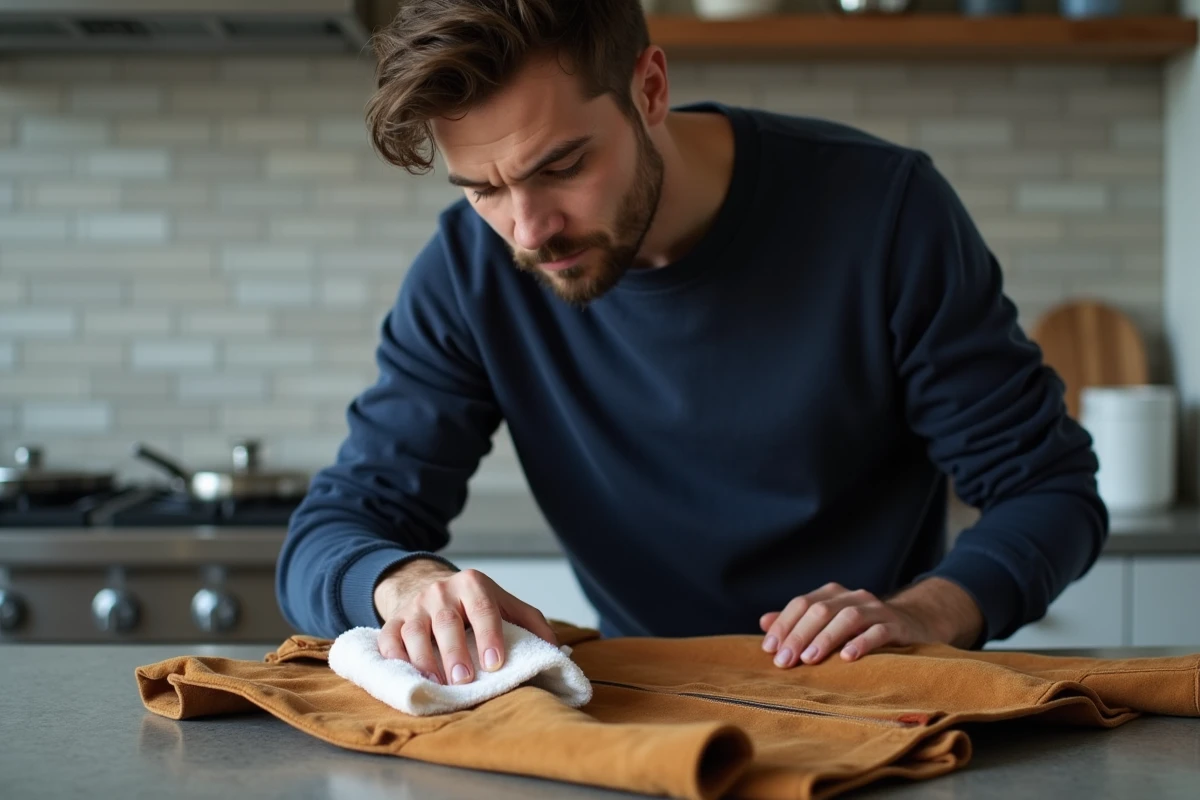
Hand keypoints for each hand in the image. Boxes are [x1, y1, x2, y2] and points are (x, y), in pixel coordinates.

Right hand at [375, 565, 557, 685]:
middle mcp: (441, 592)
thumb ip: (532, 624)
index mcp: (473, 584)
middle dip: (455, 652)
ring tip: (436, 684)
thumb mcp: (506, 605)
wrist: (431, 588)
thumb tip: (557, 652)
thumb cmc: (475, 605)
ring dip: (424, 660)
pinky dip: (394, 658)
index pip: (483, 608)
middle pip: (447, 621)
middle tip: (464, 680)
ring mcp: (414, 607)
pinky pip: (388, 640)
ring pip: (414, 632)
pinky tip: (406, 676)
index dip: (489, 635)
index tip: (495, 663)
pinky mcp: (393, 622)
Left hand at [759, 581, 944, 666]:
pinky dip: (861, 642)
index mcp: (832, 594)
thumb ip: (798, 622)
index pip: (801, 603)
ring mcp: (876, 609)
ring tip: (809, 659)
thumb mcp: (829, 622)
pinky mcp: (897, 626)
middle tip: (784, 661)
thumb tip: (764, 623)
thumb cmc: (862, 627)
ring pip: (847, 617)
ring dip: (825, 638)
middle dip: (799, 635)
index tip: (769, 650)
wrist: (915, 623)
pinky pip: (878, 631)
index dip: (783, 625)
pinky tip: (848, 657)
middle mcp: (852, 597)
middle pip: (820, 609)